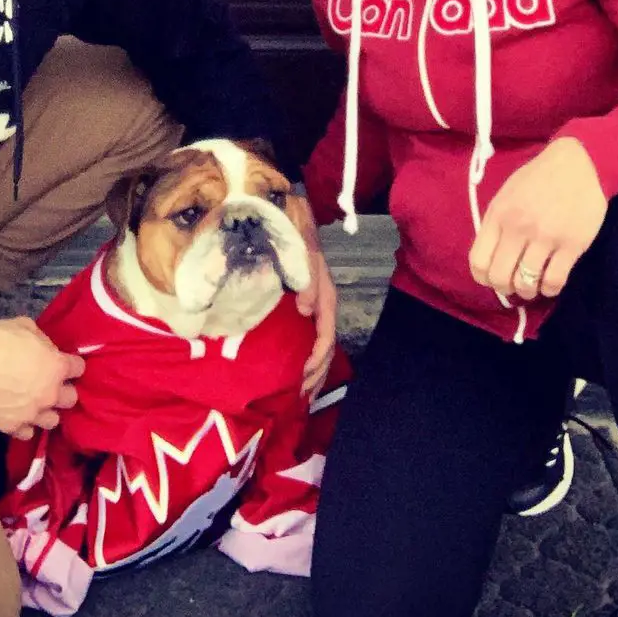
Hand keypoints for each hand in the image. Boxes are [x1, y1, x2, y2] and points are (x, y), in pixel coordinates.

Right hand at [0, 317, 84, 439]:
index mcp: (56, 367)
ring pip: (52, 420)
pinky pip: (27, 432)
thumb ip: (42, 341)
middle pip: (71, 399)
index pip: (78, 369)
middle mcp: (50, 394)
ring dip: (47, 411)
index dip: (71, 364)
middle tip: (49, 383)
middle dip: (62, 390)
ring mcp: (31, 414)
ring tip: (35, 403)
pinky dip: (25, 425)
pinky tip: (18, 415)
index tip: (63, 362)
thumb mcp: (25, 326)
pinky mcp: (11, 427)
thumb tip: (45, 350)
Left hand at [297, 250, 336, 397]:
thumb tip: (305, 310)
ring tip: (302, 395)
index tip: (300, 377)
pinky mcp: (304, 309)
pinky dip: (306, 359)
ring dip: (314, 373)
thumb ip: (306, 280)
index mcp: (325, 300)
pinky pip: (310, 340)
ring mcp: (315, 309)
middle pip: (327, 349)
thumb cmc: (295, 237)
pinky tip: (297, 373)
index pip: (326, 337)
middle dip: (316, 375)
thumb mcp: (302, 255)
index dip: (316, 359)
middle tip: (299, 396)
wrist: (290, 220)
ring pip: (321, 348)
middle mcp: (323, 308)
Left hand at [468, 138, 606, 299]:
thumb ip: (496, 224)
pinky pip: (554, 281)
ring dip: (527, 291)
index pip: (478, 261)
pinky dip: (549, 290)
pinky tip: (549, 284)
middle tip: (513, 285)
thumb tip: (491, 258)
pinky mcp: (572, 245)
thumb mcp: (506, 195)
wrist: (578, 164)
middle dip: (505, 289)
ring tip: (532, 286)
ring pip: (526, 284)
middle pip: (500, 278)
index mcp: (498, 215)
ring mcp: (545, 237)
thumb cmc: (538, 179)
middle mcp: (518, 228)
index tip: (493, 279)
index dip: (483, 278)